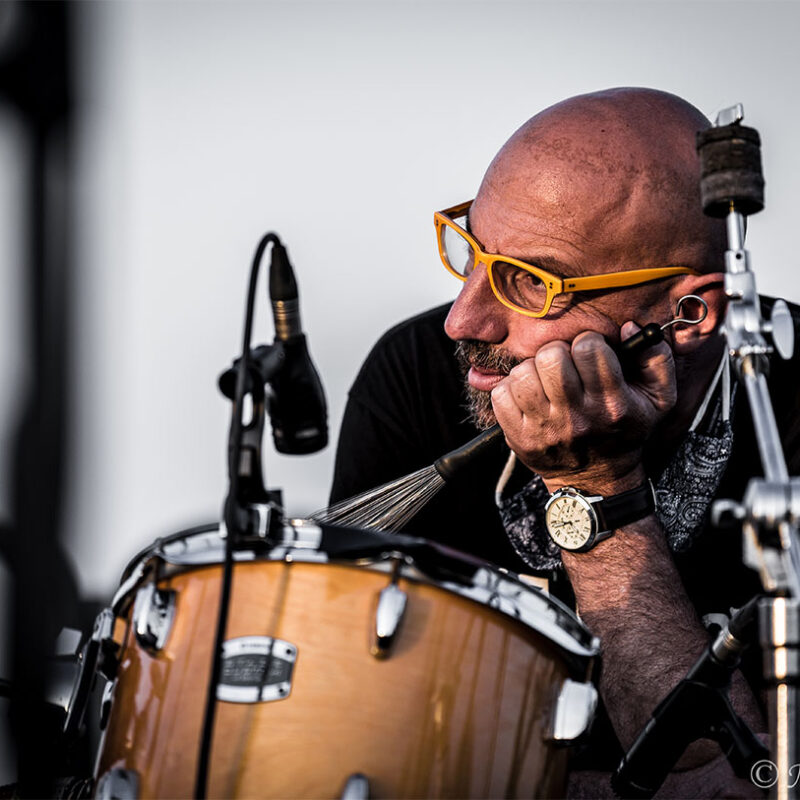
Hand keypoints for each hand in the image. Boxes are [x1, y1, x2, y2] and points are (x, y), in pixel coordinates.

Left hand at [490, 322, 676, 492]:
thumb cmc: (625, 430)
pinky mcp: (520, 438)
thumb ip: (656, 358)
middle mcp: (577, 418)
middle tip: (563, 365)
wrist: (596, 480)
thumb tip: (629, 327)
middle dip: (556, 352)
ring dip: (531, 370)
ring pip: (522, 374)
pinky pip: (500, 395)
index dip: (588, 343)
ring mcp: (545, 430)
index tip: (590, 354)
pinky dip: (510, 389)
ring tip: (544, 381)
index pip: (589, 349)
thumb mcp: (659, 399)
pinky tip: (528, 396)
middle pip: (550, 357)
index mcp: (612, 404)